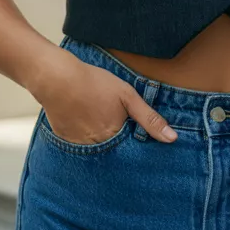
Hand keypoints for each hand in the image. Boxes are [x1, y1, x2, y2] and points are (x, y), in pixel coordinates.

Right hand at [34, 49, 177, 145]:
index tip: (134, 135)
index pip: (131, 151)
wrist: (57, 78)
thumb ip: (149, 119)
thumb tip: (172, 139)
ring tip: (96, 117)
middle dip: (117, 142)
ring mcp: (79, 146)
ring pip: (96, 148)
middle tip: (111, 120)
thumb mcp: (127, 96)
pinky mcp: (65, 140)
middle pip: (114, 151)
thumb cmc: (94, 83)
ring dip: (100, 139)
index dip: (134, 144)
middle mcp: (98, 147)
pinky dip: (83, 135)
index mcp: (115, 137)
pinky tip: (82, 118)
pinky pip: (79, 144)